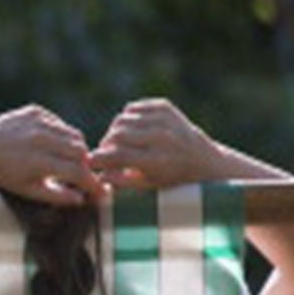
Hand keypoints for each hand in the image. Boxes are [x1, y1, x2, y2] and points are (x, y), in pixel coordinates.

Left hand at [0, 104, 105, 204]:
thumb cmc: (4, 176)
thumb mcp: (28, 191)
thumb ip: (56, 196)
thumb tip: (81, 199)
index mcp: (38, 162)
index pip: (77, 171)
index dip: (92, 181)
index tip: (100, 189)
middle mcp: (39, 139)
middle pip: (80, 150)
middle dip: (84, 164)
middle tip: (79, 173)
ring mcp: (36, 122)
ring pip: (73, 134)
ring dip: (73, 148)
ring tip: (64, 159)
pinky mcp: (34, 111)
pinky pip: (59, 123)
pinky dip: (59, 134)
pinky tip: (49, 144)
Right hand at [89, 98, 232, 189]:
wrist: (204, 162)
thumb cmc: (170, 180)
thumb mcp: (146, 187)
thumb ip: (120, 181)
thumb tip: (98, 176)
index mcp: (158, 160)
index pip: (118, 155)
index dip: (98, 159)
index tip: (89, 163)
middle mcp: (162, 137)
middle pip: (117, 135)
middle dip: (105, 145)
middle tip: (104, 154)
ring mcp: (165, 119)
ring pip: (121, 119)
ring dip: (114, 132)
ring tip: (116, 144)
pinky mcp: (165, 107)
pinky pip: (132, 109)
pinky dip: (126, 119)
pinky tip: (131, 131)